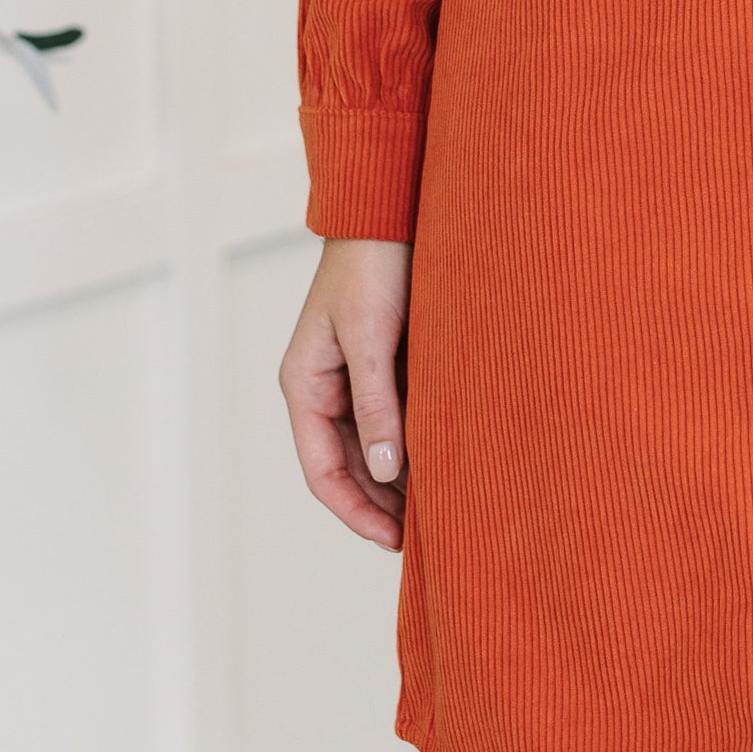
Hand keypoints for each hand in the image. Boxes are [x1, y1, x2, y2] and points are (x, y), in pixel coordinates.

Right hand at [279, 235, 412, 549]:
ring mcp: (357, 378)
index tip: (393, 541)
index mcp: (305, 385)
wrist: (392, 210)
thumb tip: (387, 471)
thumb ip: (376, 404)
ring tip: (441, 507)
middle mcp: (327, 388)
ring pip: (375, 447)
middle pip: (349, 468)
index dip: (356, 512)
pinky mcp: (387, 364)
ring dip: (401, 478)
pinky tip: (447, 462)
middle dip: (381, 504)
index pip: (323, 471)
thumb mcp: (369, 336)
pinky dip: (416, 444)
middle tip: (426, 537)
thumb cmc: (372, 264)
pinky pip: (397, 418)